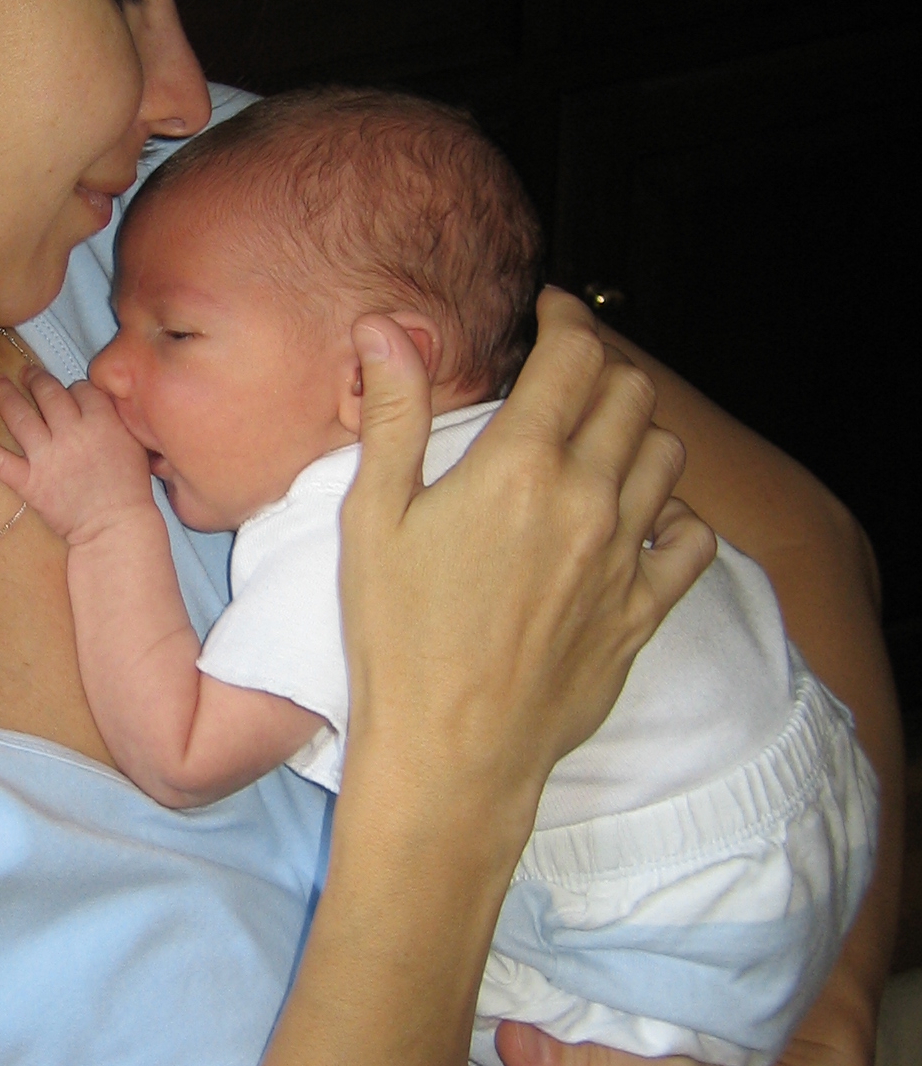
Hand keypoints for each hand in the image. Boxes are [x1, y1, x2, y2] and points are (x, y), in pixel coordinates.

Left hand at [0, 369, 155, 546]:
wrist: (115, 527)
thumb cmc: (130, 489)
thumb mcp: (134, 443)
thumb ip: (114, 419)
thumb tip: (96, 402)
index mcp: (101, 421)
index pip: (80, 389)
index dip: (73, 388)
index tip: (68, 392)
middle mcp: (70, 432)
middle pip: (48, 393)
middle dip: (35, 379)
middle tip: (25, 372)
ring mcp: (47, 457)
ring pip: (20, 416)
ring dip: (4, 395)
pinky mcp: (29, 482)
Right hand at [338, 290, 716, 826]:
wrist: (451, 753)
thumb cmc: (397, 637)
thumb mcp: (373, 517)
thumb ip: (394, 414)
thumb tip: (389, 329)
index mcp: (518, 466)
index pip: (573, 357)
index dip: (565, 319)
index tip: (550, 313)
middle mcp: (586, 500)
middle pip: (631, 394)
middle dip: (601, 369)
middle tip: (565, 379)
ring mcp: (624, 558)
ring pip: (666, 456)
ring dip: (635, 432)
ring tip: (597, 442)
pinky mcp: (642, 611)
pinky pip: (693, 540)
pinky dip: (675, 515)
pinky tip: (638, 519)